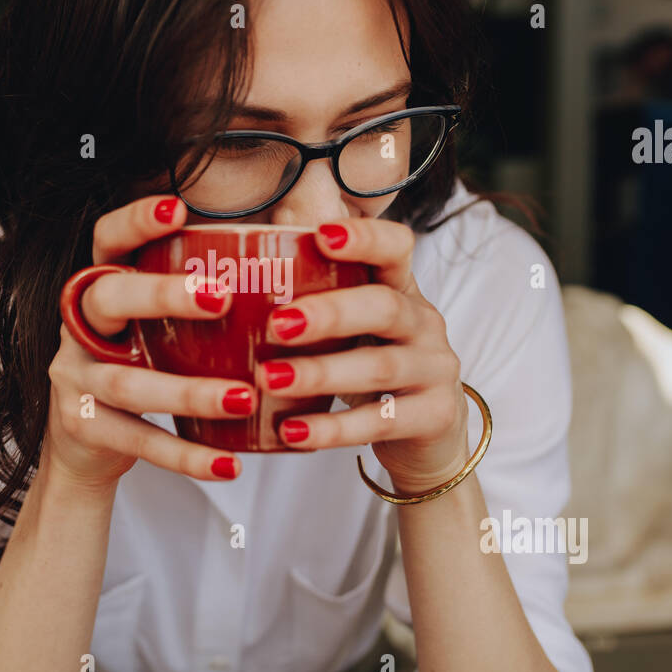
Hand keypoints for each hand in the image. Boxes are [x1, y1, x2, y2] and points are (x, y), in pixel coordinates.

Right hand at [46, 195, 252, 487]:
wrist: (86, 448)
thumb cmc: (144, 370)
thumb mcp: (157, 329)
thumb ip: (200, 299)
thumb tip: (297, 259)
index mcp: (102, 289)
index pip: (107, 241)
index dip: (135, 221)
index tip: (178, 209)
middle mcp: (80, 326)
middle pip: (109, 297)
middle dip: (163, 294)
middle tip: (221, 298)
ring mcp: (75, 377)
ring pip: (129, 381)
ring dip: (190, 391)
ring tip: (245, 398)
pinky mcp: (82, 427)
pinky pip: (138, 440)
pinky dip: (187, 456)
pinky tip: (229, 463)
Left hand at [257, 219, 470, 493]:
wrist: (429, 436)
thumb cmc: (371, 366)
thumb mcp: (352, 328)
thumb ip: (313, 296)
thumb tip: (235, 257)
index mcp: (401, 289)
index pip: (396, 247)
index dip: (365, 237)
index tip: (321, 235)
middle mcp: (425, 323)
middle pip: (384, 307)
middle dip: (330, 313)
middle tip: (277, 324)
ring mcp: (436, 370)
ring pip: (380, 368)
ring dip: (321, 373)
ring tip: (269, 379)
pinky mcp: (435, 416)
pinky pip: (381, 422)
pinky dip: (332, 428)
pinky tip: (291, 432)